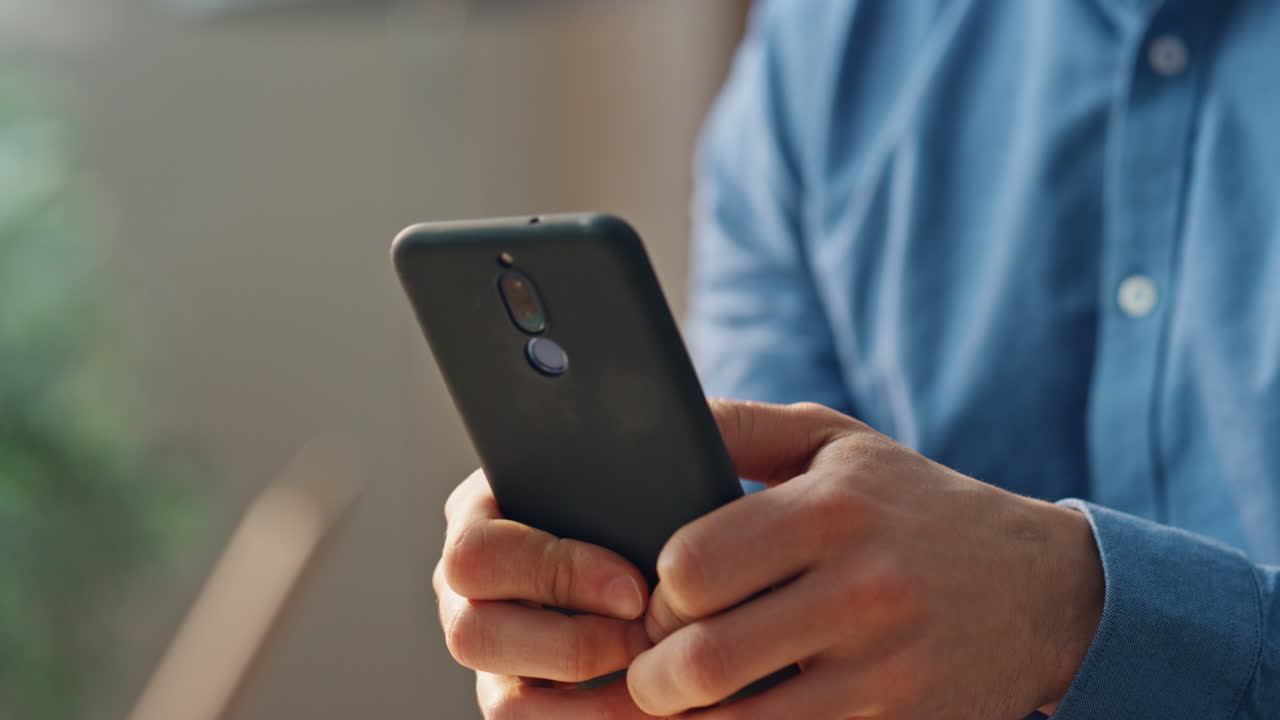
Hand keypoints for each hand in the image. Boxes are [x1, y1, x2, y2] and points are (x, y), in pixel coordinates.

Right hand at [434, 470, 658, 717]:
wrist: (628, 518)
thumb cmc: (621, 490)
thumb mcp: (606, 474)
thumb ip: (609, 488)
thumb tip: (649, 517)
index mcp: (473, 517)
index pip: (480, 555)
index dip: (558, 576)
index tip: (634, 590)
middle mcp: (461, 588)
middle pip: (473, 636)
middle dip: (575, 646)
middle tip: (647, 640)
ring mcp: (486, 646)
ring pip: (504, 703)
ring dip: (590, 704)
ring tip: (655, 685)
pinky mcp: (514, 694)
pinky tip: (650, 708)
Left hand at [627, 400, 1103, 718]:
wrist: (1044, 588)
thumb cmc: (914, 506)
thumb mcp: (838, 444)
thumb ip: (743, 428)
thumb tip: (661, 421)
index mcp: (832, 509)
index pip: (693, 566)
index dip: (657, 593)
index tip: (662, 601)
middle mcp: (863, 589)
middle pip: (703, 659)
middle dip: (655, 672)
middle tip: (657, 665)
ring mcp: (888, 668)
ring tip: (687, 700)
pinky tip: (747, 714)